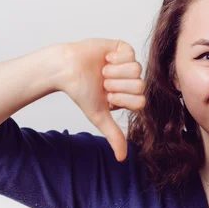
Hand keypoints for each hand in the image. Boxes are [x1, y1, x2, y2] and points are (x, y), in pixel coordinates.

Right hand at [58, 39, 144, 160]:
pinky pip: (130, 54)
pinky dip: (114, 58)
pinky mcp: (124, 48)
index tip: (106, 96)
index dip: (121, 99)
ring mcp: (129, 64)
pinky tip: (105, 59)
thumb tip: (122, 159)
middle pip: (140, 85)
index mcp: (129, 96)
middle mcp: (131, 80)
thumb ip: (114, 135)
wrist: (67, 69)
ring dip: (114, 71)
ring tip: (102, 71)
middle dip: (117, 85)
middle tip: (103, 82)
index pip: (140, 101)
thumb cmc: (81, 92)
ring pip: (136, 69)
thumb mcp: (99, 116)